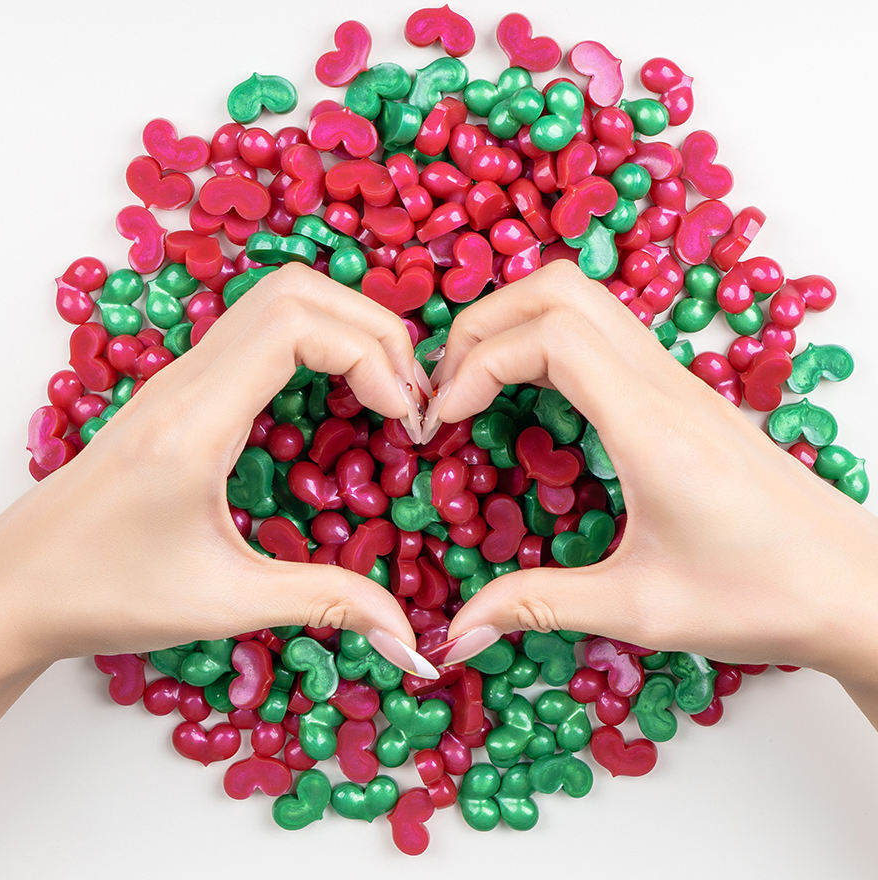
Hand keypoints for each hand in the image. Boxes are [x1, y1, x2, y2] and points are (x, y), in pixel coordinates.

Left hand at [0, 263, 438, 717]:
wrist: (17, 582)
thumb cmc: (107, 590)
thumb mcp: (224, 602)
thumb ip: (326, 603)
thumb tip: (410, 637)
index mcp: (196, 419)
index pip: (297, 324)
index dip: (371, 354)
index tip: (404, 418)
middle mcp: (188, 378)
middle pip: (296, 291)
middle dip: (373, 330)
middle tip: (409, 400)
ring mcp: (182, 376)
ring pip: (278, 299)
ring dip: (346, 329)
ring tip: (385, 395)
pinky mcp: (184, 389)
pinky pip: (262, 331)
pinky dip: (318, 344)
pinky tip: (339, 401)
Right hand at [424, 262, 877, 724]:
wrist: (857, 587)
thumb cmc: (760, 596)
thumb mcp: (638, 608)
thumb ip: (536, 606)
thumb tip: (455, 632)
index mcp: (649, 424)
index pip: (547, 336)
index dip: (476, 363)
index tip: (444, 421)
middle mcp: (663, 383)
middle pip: (559, 290)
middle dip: (483, 324)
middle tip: (447, 390)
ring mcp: (678, 380)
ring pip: (584, 300)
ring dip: (516, 325)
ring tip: (477, 389)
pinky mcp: (684, 394)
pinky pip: (605, 333)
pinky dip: (549, 343)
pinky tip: (533, 402)